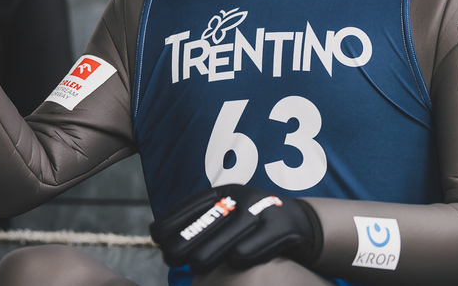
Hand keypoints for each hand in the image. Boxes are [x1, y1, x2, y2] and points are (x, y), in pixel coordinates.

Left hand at [149, 184, 321, 274]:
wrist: (301, 224)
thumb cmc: (253, 225)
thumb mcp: (228, 215)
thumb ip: (203, 223)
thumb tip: (164, 238)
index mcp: (225, 192)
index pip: (193, 204)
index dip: (173, 220)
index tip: (156, 237)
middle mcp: (242, 196)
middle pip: (210, 218)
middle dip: (187, 237)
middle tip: (170, 257)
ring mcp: (263, 209)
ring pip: (233, 230)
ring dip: (213, 249)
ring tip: (196, 265)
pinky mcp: (282, 226)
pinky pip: (263, 240)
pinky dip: (248, 252)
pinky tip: (235, 262)